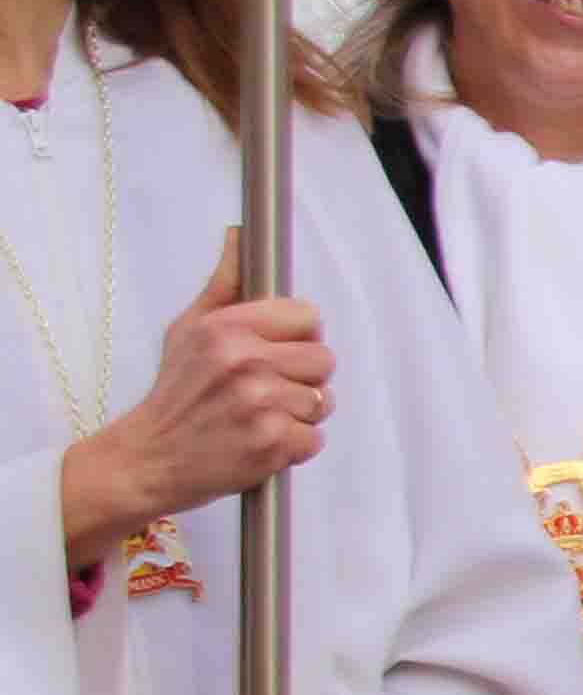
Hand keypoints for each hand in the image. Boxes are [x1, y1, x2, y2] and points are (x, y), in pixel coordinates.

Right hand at [63, 234, 330, 562]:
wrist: (147, 459)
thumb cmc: (175, 392)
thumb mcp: (189, 329)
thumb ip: (225, 285)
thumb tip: (240, 235)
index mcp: (228, 328)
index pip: (309, 317)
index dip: (298, 338)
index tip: (276, 353)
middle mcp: (244, 361)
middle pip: (325, 360)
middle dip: (301, 378)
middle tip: (264, 391)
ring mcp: (259, 403)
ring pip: (322, 401)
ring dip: (298, 414)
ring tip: (258, 418)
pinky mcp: (270, 442)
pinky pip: (314, 438)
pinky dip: (293, 446)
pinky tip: (259, 443)